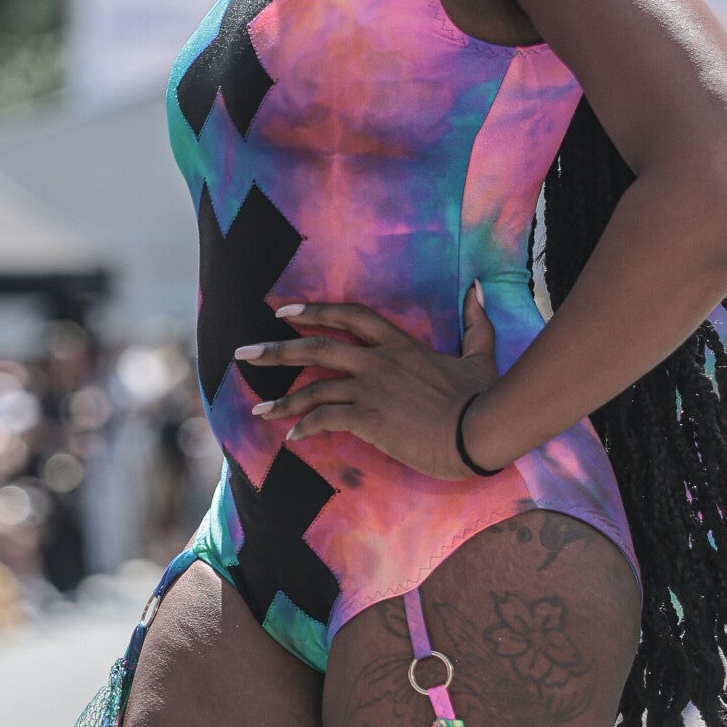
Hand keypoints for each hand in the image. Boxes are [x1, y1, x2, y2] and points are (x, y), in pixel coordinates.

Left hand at [234, 285, 503, 482]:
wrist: (481, 429)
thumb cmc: (482, 396)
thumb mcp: (480, 354)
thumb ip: (475, 322)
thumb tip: (477, 289)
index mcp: (400, 345)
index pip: (350, 316)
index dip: (314, 311)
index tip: (284, 311)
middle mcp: (378, 362)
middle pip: (317, 348)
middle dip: (276, 350)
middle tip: (244, 353)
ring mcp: (371, 389)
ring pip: (314, 389)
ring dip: (282, 401)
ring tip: (259, 411)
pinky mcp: (368, 418)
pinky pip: (325, 419)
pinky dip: (305, 427)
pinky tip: (292, 437)